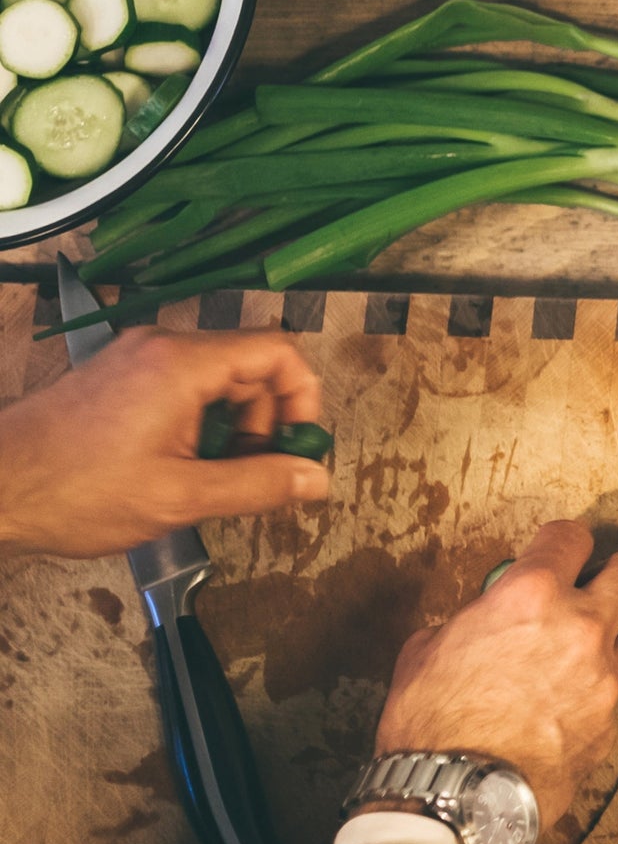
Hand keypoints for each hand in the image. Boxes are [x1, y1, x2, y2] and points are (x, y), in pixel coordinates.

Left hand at [0, 327, 328, 559]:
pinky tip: (177, 465)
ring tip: (209, 476)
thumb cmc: (76, 492)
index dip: (302, 397)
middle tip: (251, 472)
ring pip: (217, 376)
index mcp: (184, 362)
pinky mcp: (119, 373)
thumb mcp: (180, 498)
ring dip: (230, 424)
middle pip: (249, 363)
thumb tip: (316, 480)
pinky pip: (183, 383)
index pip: (278, 351)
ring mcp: (138, 355)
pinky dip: (198, 420)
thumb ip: (257, 485)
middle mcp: (164, 345)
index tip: (296, 445)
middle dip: (264, 419)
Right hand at [375, 519, 617, 831]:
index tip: (560, 546)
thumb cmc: (433, 725)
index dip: (564, 539)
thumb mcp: (432, 647)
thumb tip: (484, 618)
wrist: (455, 799)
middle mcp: (579, 627)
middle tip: (604, 578)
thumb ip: (475, 617)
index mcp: (531, 594)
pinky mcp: (609, 725)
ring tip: (587, 647)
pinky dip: (600, 689)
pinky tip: (573, 700)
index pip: (572, 536)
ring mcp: (602, 678)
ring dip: (616, 634)